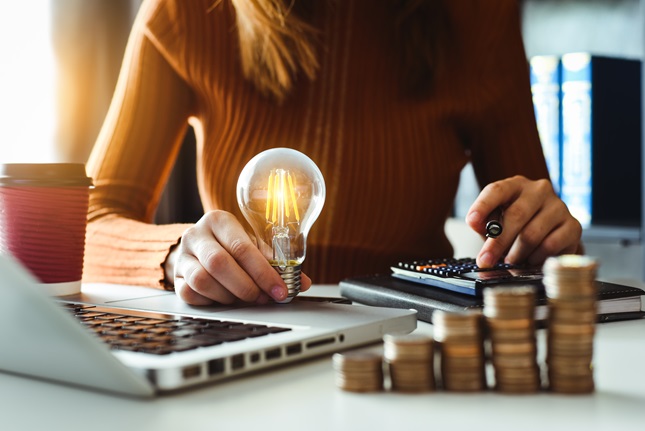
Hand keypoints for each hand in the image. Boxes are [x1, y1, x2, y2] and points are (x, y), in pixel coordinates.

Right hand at [164, 210, 311, 304]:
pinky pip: (190, 293)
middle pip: (219, 264)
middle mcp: (196, 234)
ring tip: (243, 297)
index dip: (263, 272)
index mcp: (219, 220)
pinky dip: (212, 301)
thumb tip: (301, 282)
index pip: (242, 247)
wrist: (198, 249)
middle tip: (262, 298)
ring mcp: (182, 256)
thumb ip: (276, 261)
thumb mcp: (252, 245)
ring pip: (202, 280)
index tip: (280, 289)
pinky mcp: (176, 276)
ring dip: (229, 295)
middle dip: (246, 287)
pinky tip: (224, 298)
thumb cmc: (230, 246)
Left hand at [465, 175, 582, 267]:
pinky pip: (550, 246)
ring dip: (516, 254)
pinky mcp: (573, 225)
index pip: (496, 190)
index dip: (483, 206)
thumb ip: (484, 222)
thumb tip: (475, 223)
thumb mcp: (495, 221)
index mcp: (515, 185)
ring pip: (532, 234)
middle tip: (486, 261)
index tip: (472, 221)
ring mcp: (559, 206)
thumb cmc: (516, 225)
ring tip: (510, 261)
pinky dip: (535, 258)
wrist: (550, 233)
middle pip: (515, 215)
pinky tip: (530, 260)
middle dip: (497, 242)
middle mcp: (539, 190)